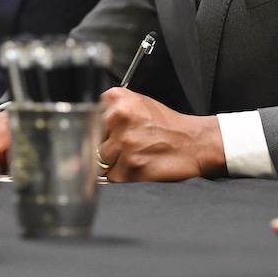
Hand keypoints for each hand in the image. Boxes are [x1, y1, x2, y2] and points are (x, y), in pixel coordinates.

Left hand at [97, 87, 225, 181]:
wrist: (195, 143)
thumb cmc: (166, 125)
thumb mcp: (137, 103)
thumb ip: (109, 109)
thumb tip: (82, 126)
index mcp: (117, 98)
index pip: (86, 118)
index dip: (96, 130)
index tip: (104, 135)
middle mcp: (119, 118)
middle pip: (92, 141)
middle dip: (105, 148)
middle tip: (128, 146)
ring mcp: (125, 143)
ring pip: (100, 162)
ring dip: (114, 164)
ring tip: (135, 155)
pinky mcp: (132, 167)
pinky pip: (113, 178)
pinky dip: (123, 176)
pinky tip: (139, 166)